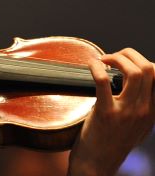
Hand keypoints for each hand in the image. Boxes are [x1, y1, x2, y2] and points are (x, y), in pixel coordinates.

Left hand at [68, 48, 154, 175]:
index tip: (127, 61)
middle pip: (149, 68)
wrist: (96, 165)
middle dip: (129, 54)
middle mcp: (144, 111)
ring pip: (133, 71)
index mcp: (152, 111)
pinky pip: (104, 82)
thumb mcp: (133, 126)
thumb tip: (131, 86)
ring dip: (117, 58)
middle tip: (113, 57)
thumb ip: (138, 108)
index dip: (144, 62)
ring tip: (103, 60)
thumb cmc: (110, 143)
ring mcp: (126, 113)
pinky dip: (97, 68)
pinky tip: (91, 65)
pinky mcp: (106, 114)